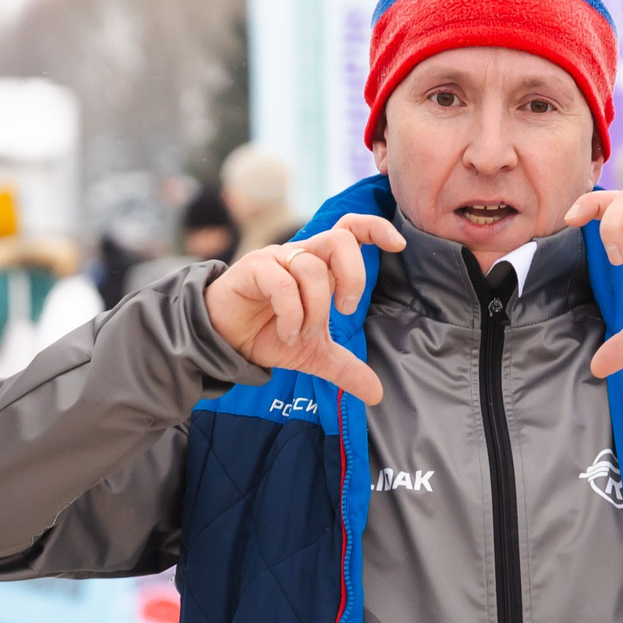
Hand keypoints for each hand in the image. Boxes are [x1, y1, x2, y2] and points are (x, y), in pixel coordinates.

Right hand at [204, 213, 398, 404]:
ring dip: (315, 309)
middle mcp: (300, 255)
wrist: (224, 341)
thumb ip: (345, 369)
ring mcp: (276, 259)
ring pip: (312, 268)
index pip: (350, 229)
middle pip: (339, 239)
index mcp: (320, 266)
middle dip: (353, 276)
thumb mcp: (313, 356)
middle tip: (346, 310)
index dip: (375, 228)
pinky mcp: (252, 269)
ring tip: (301, 334)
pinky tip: (287, 333)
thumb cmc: (269, 335)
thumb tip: (376, 394)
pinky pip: (283, 284)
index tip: (398, 246)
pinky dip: (292, 314)